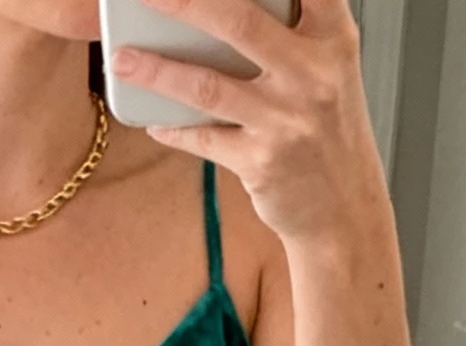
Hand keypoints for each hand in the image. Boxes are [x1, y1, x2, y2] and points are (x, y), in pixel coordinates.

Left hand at [110, 0, 381, 246]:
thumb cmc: (328, 129)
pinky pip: (203, 138)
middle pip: (237, 21)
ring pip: (207, 85)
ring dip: (156, 71)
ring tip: (120, 59)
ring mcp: (286, 120)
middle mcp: (313, 73)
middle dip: (182, 2)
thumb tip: (215, 11)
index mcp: (332, 36)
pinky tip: (152, 120)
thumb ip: (291, 30)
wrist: (345, 206)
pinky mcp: (261, 162)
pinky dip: (173, 128)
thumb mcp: (329, 66)